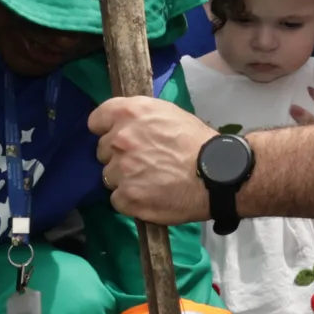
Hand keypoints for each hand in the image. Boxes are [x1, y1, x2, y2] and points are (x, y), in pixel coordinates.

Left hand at [91, 95, 218, 226]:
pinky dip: (130, 200)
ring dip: (124, 179)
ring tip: (150, 181)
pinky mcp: (126, 197)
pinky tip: (150, 196)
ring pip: (109, 176)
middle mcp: (120, 139)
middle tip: (144, 161)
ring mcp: (121, 170)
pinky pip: (117, 199)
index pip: (96, 120)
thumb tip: (125, 125)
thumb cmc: (197, 142)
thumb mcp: (169, 114)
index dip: (106, 130)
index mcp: (130, 113)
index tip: (117, 137)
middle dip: (118, 156)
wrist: (217, 175)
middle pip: (102, 150)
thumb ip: (141, 118)